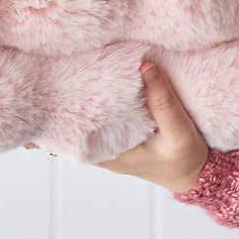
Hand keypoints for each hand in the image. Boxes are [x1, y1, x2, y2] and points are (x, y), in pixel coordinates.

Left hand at [23, 61, 208, 192]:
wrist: (196, 173)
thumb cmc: (186, 157)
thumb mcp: (178, 129)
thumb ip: (162, 100)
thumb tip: (144, 66)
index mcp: (110, 154)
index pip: (71, 136)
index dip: (55, 119)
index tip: (43, 97)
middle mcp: (103, 152)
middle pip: (72, 129)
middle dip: (59, 107)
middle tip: (44, 79)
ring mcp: (109, 145)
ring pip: (83, 124)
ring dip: (75, 104)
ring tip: (60, 75)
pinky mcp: (118, 136)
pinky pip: (99, 119)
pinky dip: (93, 104)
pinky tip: (88, 83)